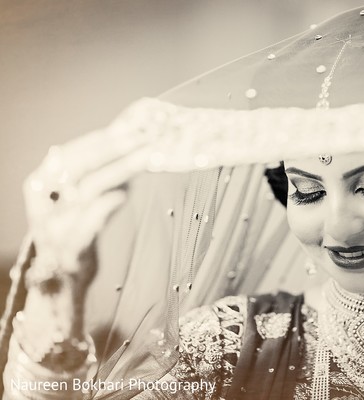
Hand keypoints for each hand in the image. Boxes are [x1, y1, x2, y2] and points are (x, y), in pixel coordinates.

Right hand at [23, 128, 154, 291]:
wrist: (63, 282)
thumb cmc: (77, 235)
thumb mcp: (85, 201)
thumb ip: (100, 176)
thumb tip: (129, 148)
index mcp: (41, 186)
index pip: (73, 154)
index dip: (102, 139)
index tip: (131, 126)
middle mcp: (44, 204)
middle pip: (79, 167)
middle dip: (113, 149)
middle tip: (144, 136)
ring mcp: (55, 228)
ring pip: (86, 190)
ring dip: (119, 170)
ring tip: (146, 157)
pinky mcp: (71, 251)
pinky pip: (86, 225)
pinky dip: (104, 207)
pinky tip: (123, 195)